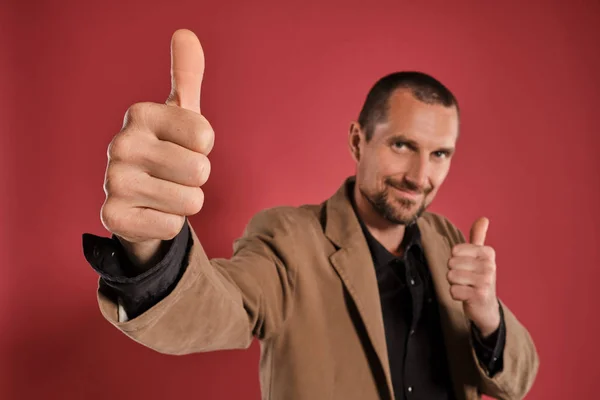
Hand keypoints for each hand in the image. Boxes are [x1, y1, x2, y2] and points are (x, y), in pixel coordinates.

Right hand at [100, 29, 213, 265]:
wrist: (138, 198)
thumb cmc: (167, 150)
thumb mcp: (181, 115)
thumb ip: (187, 76)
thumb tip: (186, 33)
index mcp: (140, 114)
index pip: (205, 137)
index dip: (203, 148)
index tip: (183, 146)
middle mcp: (120, 143)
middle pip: (200, 170)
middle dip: (196, 179)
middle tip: (173, 174)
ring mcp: (112, 181)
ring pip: (190, 201)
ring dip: (184, 202)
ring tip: (163, 193)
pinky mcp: (112, 217)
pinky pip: (172, 226)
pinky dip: (168, 223)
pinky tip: (149, 212)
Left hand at [447, 217, 499, 337]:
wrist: (487, 307)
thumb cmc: (479, 278)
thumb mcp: (480, 256)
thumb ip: (478, 237)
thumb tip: (483, 218)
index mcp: (488, 252)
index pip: (455, 250)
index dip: (455, 260)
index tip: (467, 267)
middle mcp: (489, 265)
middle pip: (451, 263)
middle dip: (454, 273)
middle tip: (466, 279)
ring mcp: (486, 280)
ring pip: (451, 276)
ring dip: (454, 284)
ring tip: (466, 287)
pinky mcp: (479, 295)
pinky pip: (453, 290)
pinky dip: (456, 295)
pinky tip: (467, 296)